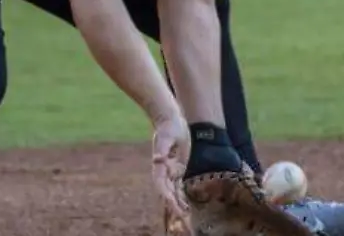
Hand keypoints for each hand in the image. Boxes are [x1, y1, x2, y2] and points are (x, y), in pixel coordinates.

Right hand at [151, 113, 190, 228]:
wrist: (171, 121)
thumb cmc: (169, 127)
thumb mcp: (167, 137)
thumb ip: (162, 148)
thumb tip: (157, 159)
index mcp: (160, 166)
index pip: (162, 187)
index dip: (167, 198)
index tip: (173, 207)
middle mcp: (164, 173)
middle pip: (167, 195)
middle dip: (173, 209)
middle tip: (182, 222)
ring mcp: (170, 173)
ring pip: (173, 194)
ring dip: (178, 207)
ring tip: (185, 222)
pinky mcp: (177, 171)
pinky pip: (178, 189)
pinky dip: (181, 199)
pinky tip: (186, 209)